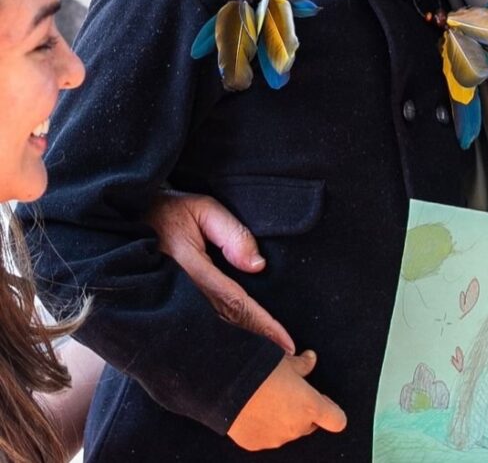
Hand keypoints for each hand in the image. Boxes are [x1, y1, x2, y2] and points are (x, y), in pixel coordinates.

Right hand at [147, 190, 295, 353]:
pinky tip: (233, 350)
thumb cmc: (167, 210)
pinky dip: (216, 341)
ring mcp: (164, 305)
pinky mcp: (159, 309)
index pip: (232, 301)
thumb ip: (231, 233)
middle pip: (221, 325)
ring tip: (267, 361)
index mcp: (186, 267)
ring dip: (236, 347)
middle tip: (286, 360)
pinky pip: (193, 328)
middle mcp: (174, 293)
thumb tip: (258, 266)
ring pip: (208, 332)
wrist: (119, 220)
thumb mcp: (201, 209)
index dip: (261, 323)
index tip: (286, 342)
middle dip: (253, 344)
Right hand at [227, 351, 346, 450]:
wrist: (228, 387)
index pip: (337, 421)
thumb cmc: (263, 371)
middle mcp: (297, 427)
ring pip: (288, 432)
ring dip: (284, 420)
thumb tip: (311, 358)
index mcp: (310, 406)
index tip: (323, 401)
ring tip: (269, 400)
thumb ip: (303, 365)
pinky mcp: (257, 444)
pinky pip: (267, 436)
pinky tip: (255, 411)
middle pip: (310, 425)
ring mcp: (276, 438)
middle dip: (304, 413)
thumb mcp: (287, 362)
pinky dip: (265, 427)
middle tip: (290, 395)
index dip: (332, 411)